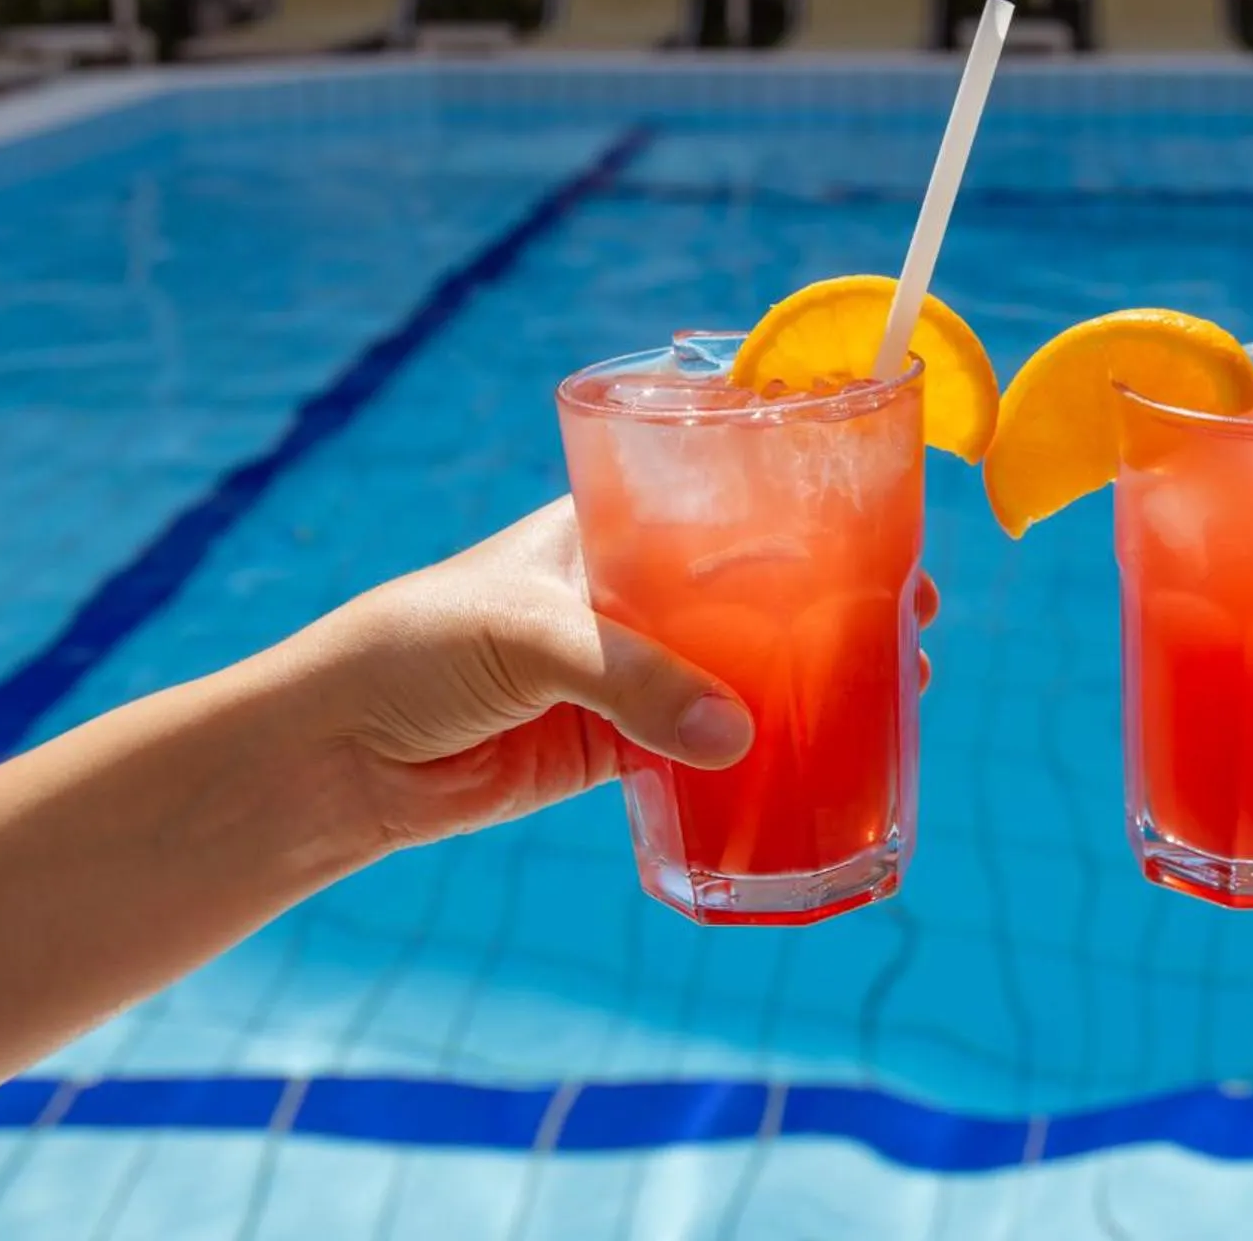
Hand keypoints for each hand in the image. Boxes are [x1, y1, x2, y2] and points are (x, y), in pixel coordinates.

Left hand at [301, 499, 939, 849]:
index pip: (723, 494)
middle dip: (836, 598)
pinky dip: (766, 755)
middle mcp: (632, 592)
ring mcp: (632, 673)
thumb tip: (736, 734)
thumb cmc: (415, 649)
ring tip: (898, 686)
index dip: (805, 505)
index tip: (879, 518)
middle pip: (758, 587)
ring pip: (746, 668)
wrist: (338, 756)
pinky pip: (713, 748)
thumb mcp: (527, 634)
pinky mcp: (621, 750)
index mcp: (610, 526)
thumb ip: (630, 679)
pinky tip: (825, 759)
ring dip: (816, 678)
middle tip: (914, 613)